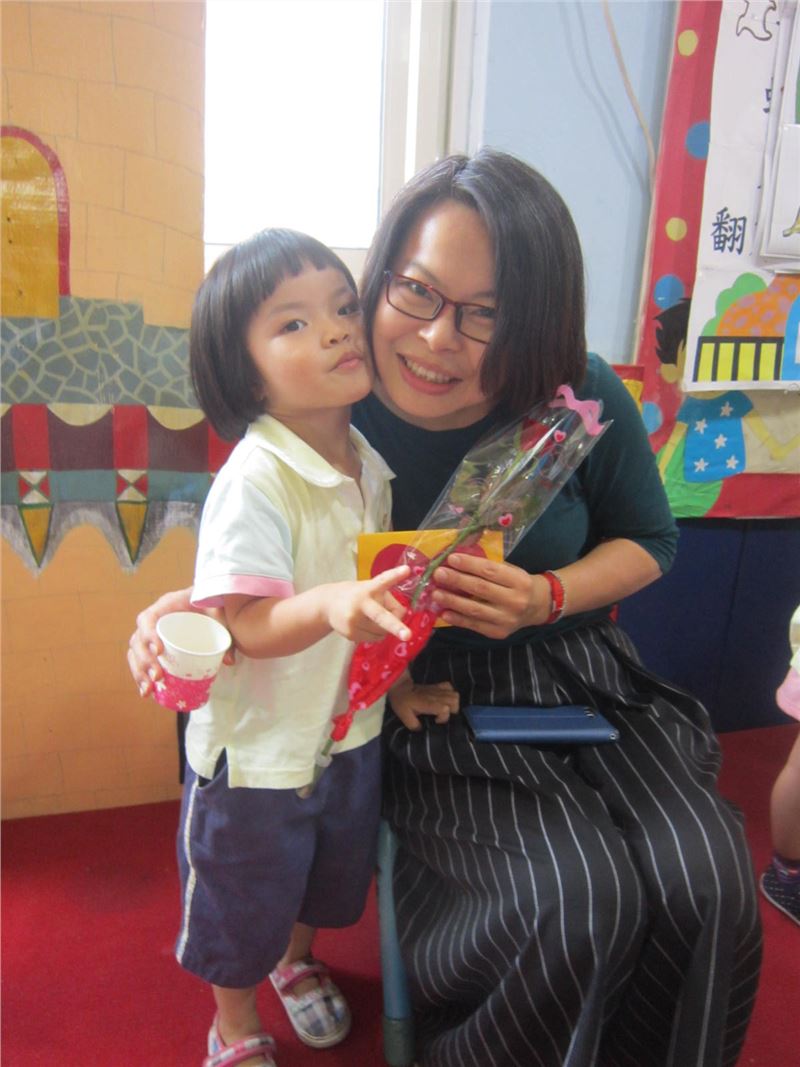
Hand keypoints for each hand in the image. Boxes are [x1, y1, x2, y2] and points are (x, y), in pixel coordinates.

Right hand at [126, 588, 233, 696]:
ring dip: (139, 673)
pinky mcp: (154, 647)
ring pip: (135, 653)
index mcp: (166, 606)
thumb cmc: (212, 604)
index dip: (148, 634)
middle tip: (157, 677)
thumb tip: (229, 661)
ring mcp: (152, 634)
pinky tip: (147, 692)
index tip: (159, 651)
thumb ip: (226, 632)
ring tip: (149, 690)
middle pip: (138, 640)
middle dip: (144, 661)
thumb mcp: (219, 613)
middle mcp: (154, 620)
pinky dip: (141, 677)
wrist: (210, 602)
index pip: (148, 618)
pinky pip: (140, 661)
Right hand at [326, 565, 412, 642]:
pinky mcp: (351, 633)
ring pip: (383, 631)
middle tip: (408, 636)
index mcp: (369, 588)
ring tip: (370, 617)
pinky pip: (375, 638)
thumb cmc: (358, 596)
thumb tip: (399, 618)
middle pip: (381, 616)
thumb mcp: (372, 589)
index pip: (383, 580)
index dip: (395, 576)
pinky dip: (376, 634)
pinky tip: (364, 624)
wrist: (327, 605)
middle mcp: (361, 603)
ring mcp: (354, 619)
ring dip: (384, 627)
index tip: (407, 570)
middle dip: (396, 627)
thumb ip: (388, 601)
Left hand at [389, 675, 459, 730]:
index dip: (443, 718)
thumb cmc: (402, 702)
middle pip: (454, 701)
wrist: (400, 687)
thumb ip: (414, 726)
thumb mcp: (404, 717)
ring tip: (445, 709)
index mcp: (427, 703)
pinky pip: (450, 687)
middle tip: (442, 716)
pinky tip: (445, 700)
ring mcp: (437, 689)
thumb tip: (422, 730)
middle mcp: (435, 696)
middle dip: (452, 711)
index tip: (435, 722)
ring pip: (455, 695)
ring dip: (453, 704)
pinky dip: (450, 694)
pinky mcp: (437, 686)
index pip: (444, 709)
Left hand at [431, 555, 550, 638]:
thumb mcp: (512, 570)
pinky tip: (444, 612)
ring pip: (475, 609)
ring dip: (452, 601)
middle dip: (457, 580)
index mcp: (519, 581)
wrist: (539, 606)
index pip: (490, 571)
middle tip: (438, 574)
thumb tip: (458, 558)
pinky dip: (458, 619)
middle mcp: (515, 601)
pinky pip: (474, 625)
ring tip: (436, 594)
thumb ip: (490, 565)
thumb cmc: (519, 584)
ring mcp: (507, 619)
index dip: (469, 564)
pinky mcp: (499, 632)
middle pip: (480, 589)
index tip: (451, 558)